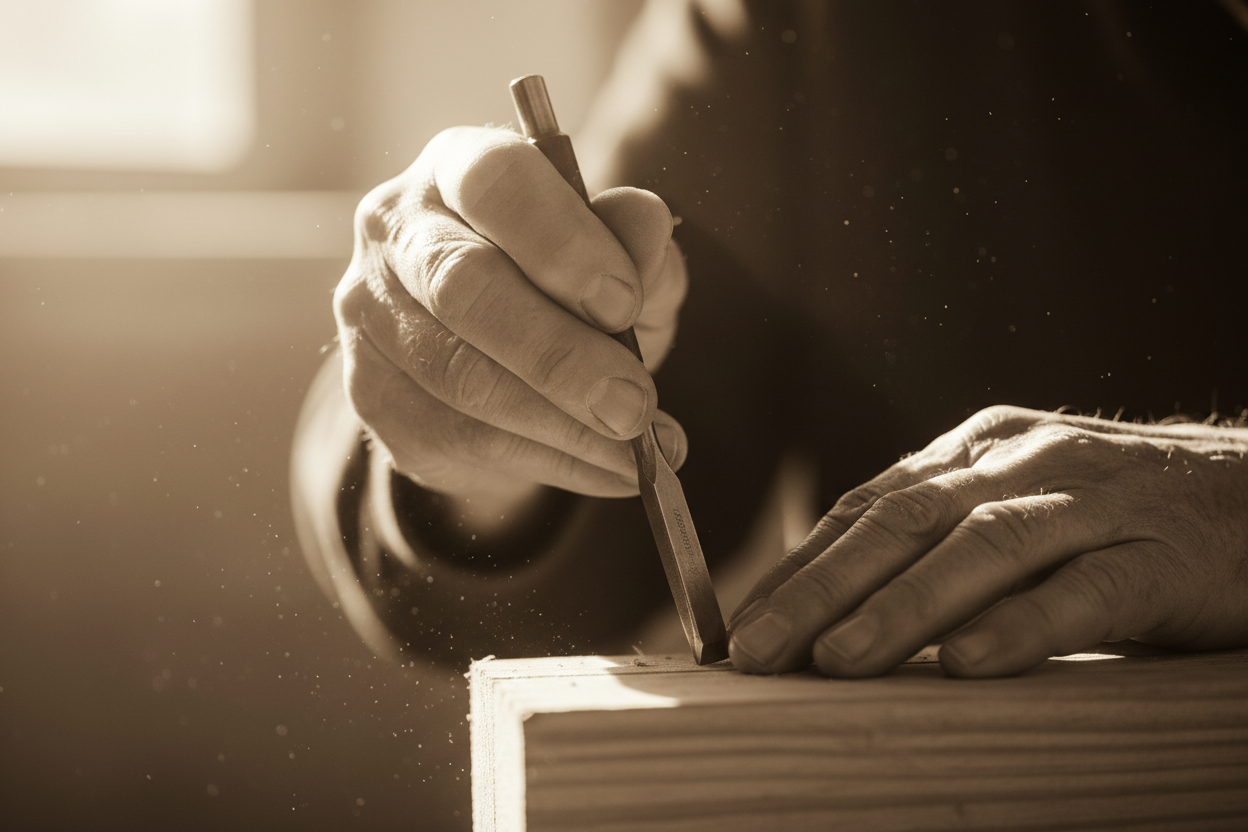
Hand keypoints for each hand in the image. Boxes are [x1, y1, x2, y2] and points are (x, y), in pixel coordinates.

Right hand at [333, 126, 688, 516]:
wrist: (500, 361)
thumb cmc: (567, 286)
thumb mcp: (619, 259)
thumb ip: (634, 240)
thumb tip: (647, 222)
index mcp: (460, 167)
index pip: (496, 183)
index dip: (562, 243)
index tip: (625, 304)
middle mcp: (396, 228)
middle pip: (465, 287)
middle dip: (561, 355)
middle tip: (633, 405)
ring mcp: (371, 312)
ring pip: (461, 376)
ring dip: (562, 424)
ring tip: (638, 449)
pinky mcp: (371, 392)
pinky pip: (459, 437)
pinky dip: (548, 462)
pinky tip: (608, 471)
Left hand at [728, 405, 1247, 676]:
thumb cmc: (1117, 518)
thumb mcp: (1016, 509)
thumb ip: (939, 541)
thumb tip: (834, 602)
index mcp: (979, 451)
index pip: (869, 504)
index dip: (800, 564)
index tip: (739, 624)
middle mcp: (1025, 464)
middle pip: (906, 520)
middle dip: (823, 586)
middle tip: (758, 647)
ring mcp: (1094, 504)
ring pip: (984, 547)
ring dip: (903, 605)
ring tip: (839, 658)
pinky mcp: (1160, 556)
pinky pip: (1085, 591)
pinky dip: (1022, 624)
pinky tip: (968, 662)